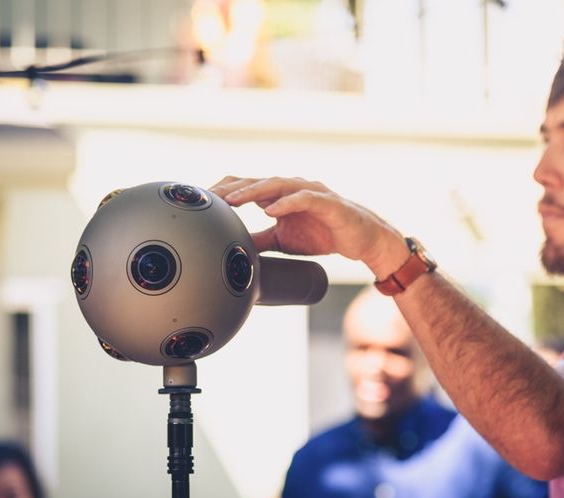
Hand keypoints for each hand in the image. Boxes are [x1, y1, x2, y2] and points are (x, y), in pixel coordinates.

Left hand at [209, 176, 407, 276]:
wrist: (361, 240)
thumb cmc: (323, 235)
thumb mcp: (283, 240)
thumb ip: (259, 240)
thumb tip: (233, 249)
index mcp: (279, 195)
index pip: (246, 187)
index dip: (225, 191)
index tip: (202, 201)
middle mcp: (292, 188)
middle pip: (256, 182)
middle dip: (231, 188)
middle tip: (209, 197)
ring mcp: (310, 191)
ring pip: (277, 185)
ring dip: (253, 191)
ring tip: (233, 200)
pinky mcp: (328, 202)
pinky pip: (304, 198)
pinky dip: (286, 203)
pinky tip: (271, 210)